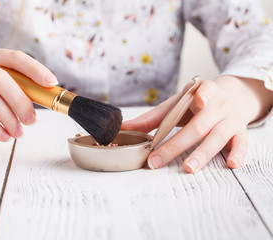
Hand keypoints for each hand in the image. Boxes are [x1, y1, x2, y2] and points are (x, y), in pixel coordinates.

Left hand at [122, 76, 272, 172]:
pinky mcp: (240, 133)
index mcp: (203, 92)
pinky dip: (238, 154)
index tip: (199, 100)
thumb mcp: (176, 105)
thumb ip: (152, 118)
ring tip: (189, 167)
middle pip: (198, 126)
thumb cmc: (196, 104)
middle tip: (158, 160)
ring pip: (217, 137)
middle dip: (177, 144)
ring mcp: (231, 120)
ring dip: (203, 153)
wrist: (229, 99)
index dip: (203, 94)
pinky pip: (242, 144)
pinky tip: (230, 164)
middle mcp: (219, 106)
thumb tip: (123, 128)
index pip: (205, 90)